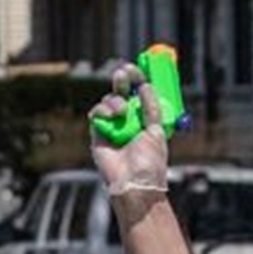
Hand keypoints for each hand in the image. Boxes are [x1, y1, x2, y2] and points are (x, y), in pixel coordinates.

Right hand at [89, 61, 168, 196]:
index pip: (140, 93)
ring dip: (116, 101)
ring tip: (122, 112)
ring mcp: (113, 126)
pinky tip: (112, 117)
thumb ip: (151, 107)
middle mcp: (129, 121)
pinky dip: (103, 111)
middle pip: (122, 92)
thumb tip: (146, 85)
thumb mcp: (156, 131)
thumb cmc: (149, 163)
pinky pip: (96, 113)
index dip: (137, 80)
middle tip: (124, 74)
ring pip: (109, 101)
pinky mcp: (98, 133)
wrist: (134, 183)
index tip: (138, 70)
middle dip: (122, 80)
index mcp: (145, 119)